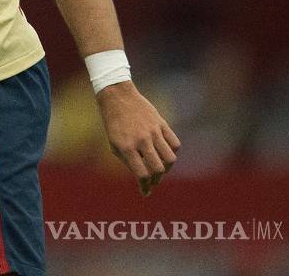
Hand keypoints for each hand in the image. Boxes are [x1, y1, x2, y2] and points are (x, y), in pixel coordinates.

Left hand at [96, 81, 179, 195]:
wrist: (117, 96)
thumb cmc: (112, 122)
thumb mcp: (113, 143)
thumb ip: (128, 160)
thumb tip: (143, 177)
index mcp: (127, 147)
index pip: (142, 174)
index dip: (145, 187)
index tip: (145, 191)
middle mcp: (142, 140)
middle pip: (158, 169)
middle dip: (156, 180)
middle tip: (152, 181)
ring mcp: (153, 131)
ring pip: (170, 158)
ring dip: (167, 167)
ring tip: (160, 168)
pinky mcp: (162, 123)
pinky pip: (175, 143)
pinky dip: (172, 152)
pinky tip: (165, 153)